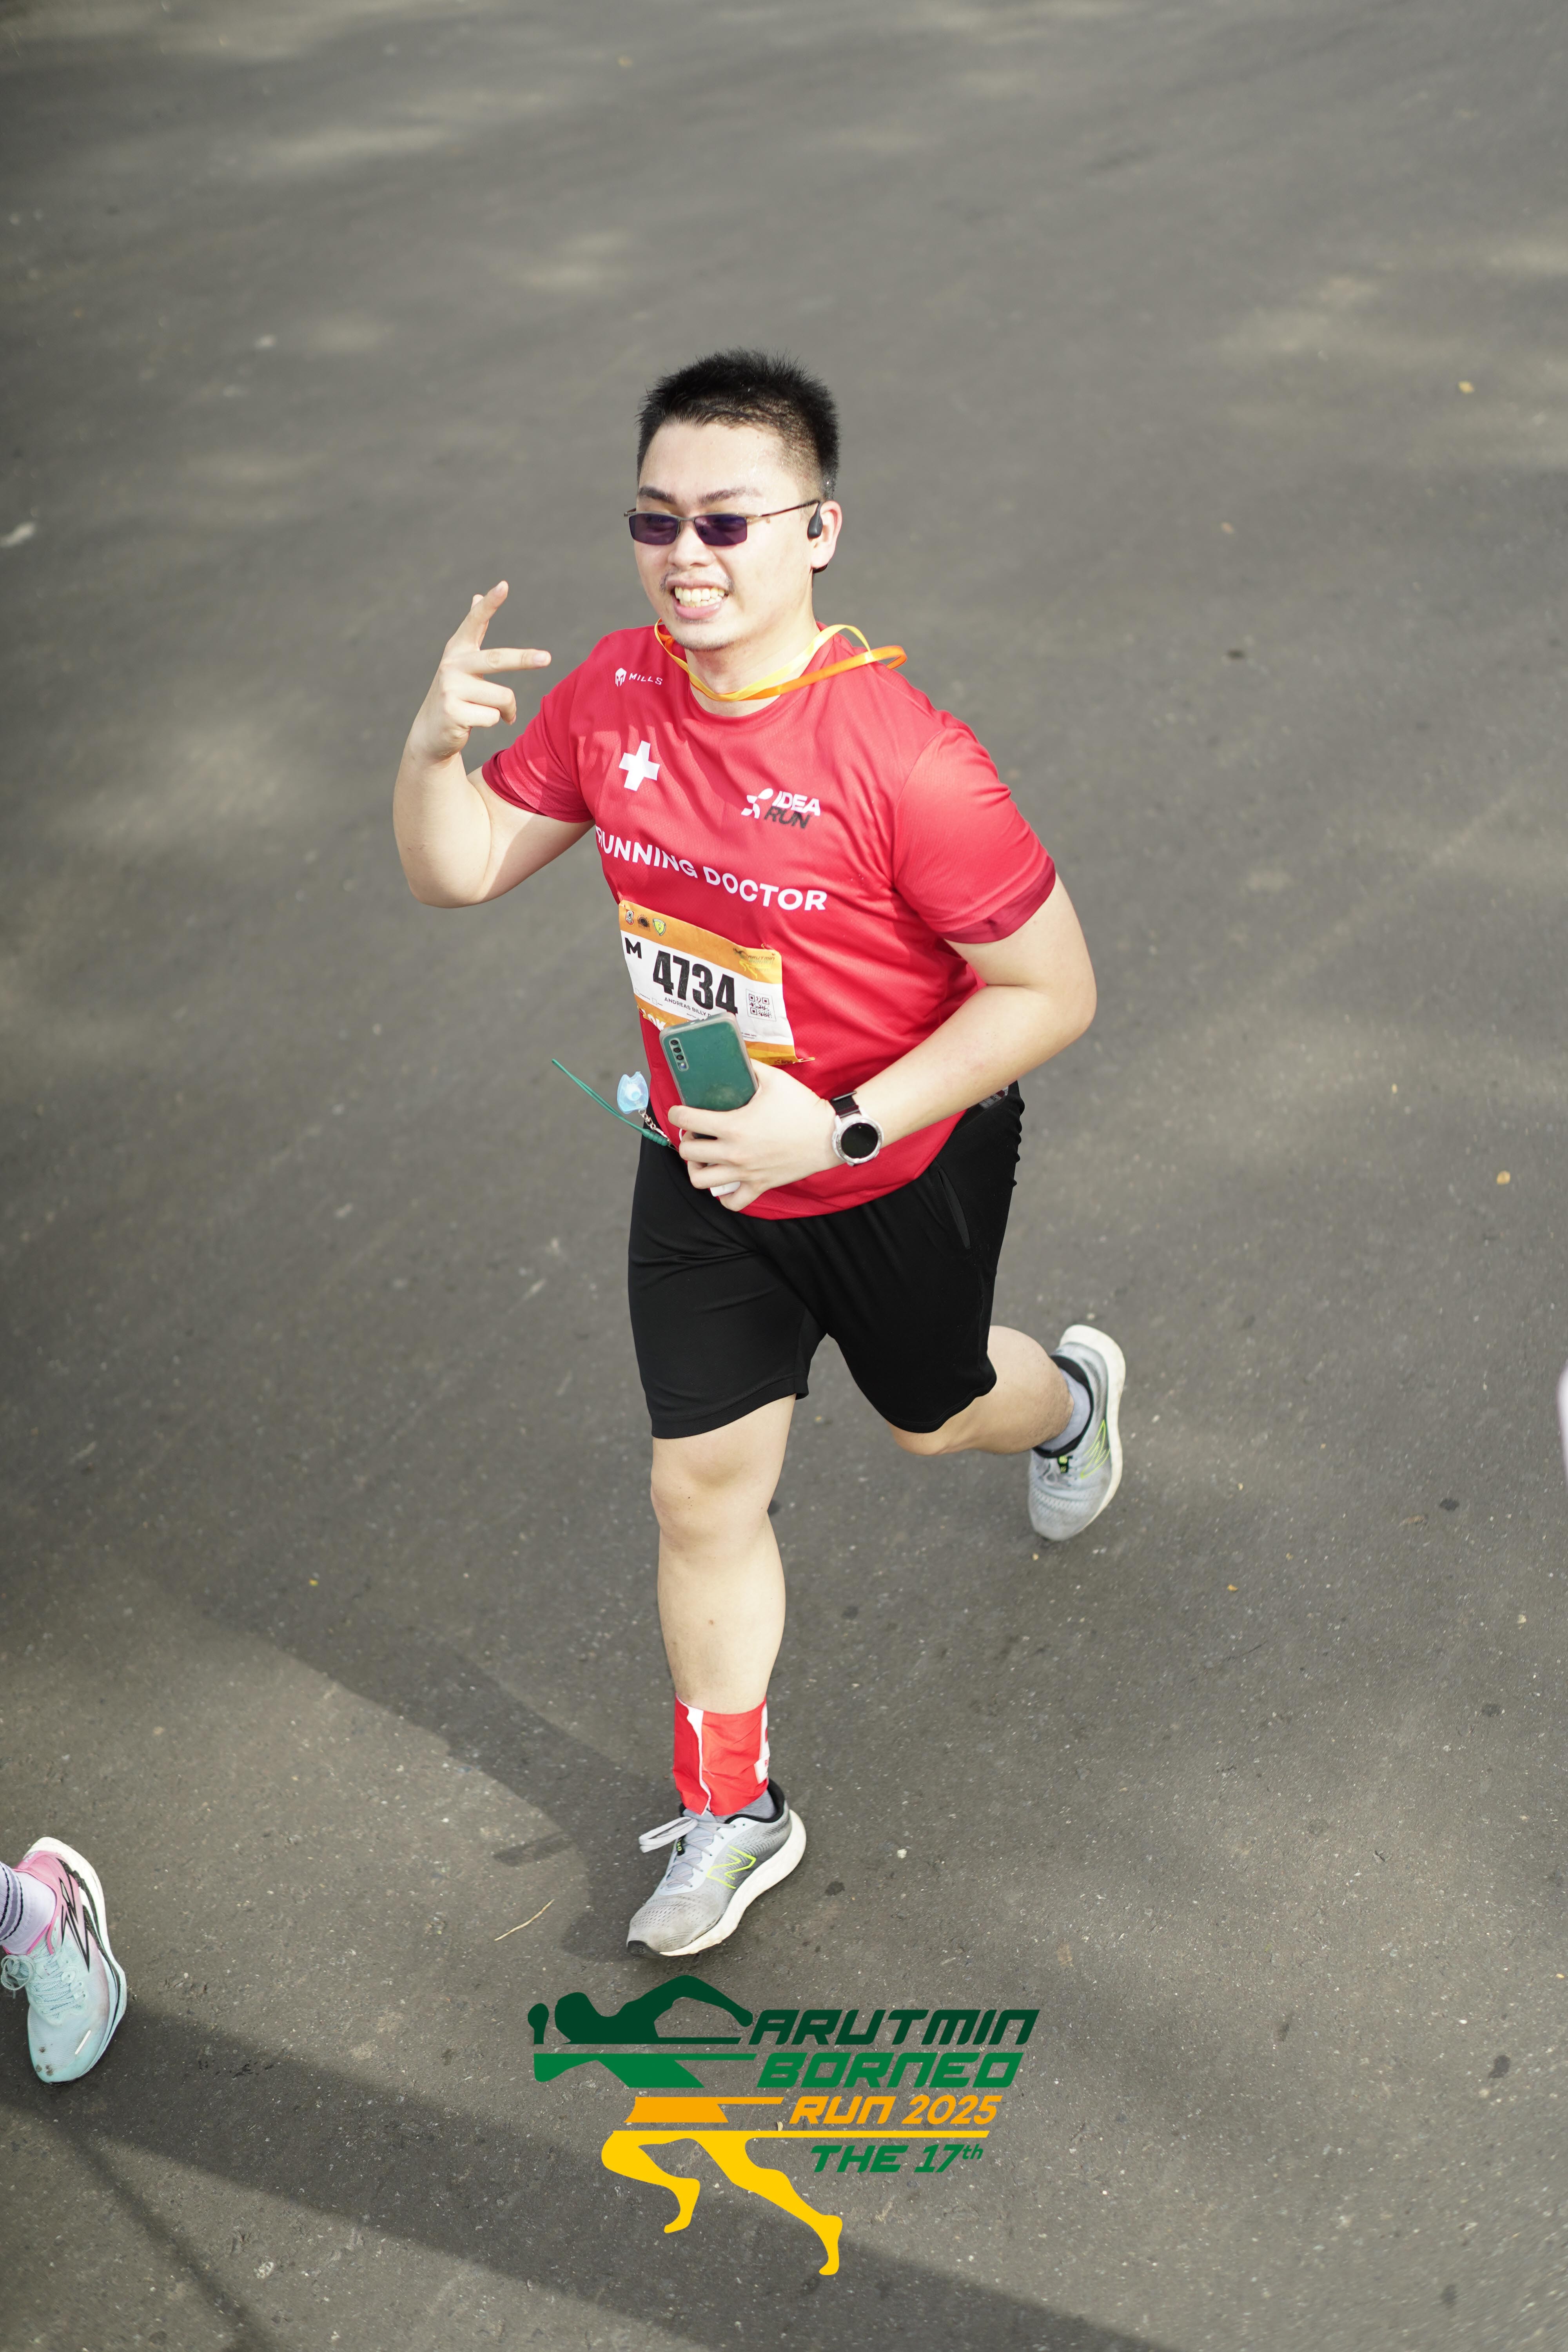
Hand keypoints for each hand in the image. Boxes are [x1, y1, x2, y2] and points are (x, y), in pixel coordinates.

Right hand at [406, 581, 550, 764]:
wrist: (431, 733)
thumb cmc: (455, 693)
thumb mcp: (462, 661)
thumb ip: (472, 630)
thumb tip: (476, 595)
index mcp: (457, 650)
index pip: (474, 621)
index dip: (489, 604)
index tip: (504, 586)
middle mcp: (451, 665)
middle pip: (497, 659)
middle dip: (524, 658)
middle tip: (547, 658)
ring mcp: (450, 689)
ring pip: (503, 697)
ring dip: (507, 710)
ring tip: (495, 714)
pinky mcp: (453, 713)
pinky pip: (494, 717)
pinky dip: (494, 722)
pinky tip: (476, 723)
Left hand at [668, 1059, 837, 1211]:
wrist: (830, 1135)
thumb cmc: (803, 1107)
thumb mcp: (774, 1079)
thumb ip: (749, 1066)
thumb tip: (733, 1055)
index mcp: (733, 1126)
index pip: (687, 1120)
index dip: (676, 1113)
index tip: (679, 1111)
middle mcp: (735, 1153)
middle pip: (688, 1152)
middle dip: (686, 1139)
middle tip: (697, 1132)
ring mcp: (746, 1172)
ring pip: (701, 1180)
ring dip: (697, 1168)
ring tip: (705, 1158)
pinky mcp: (760, 1185)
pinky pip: (732, 1202)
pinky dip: (724, 1196)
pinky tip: (726, 1181)